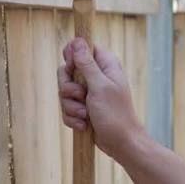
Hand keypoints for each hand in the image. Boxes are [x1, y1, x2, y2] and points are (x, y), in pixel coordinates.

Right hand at [58, 38, 144, 158]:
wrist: (121, 143)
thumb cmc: (115, 114)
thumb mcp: (100, 86)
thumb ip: (87, 64)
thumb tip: (77, 40)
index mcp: (104, 65)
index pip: (81, 47)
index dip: (73, 56)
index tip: (72, 67)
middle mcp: (95, 76)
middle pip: (66, 71)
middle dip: (69, 88)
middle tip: (81, 96)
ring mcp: (87, 92)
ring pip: (64, 91)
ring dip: (72, 106)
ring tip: (86, 115)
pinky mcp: (81, 107)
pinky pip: (66, 107)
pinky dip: (73, 117)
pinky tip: (85, 124)